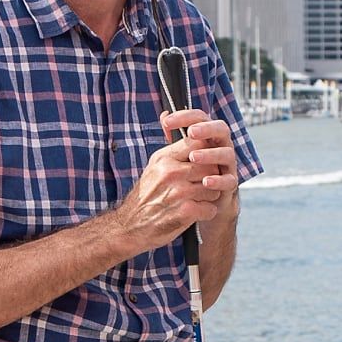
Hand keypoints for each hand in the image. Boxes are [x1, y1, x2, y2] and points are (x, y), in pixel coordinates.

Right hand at [109, 109, 227, 248]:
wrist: (128, 227)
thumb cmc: (146, 197)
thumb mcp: (153, 167)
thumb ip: (169, 147)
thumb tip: (168, 115)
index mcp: (163, 159)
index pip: (197, 143)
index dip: (206, 153)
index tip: (204, 163)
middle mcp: (170, 172)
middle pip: (210, 166)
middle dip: (211, 177)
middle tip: (203, 185)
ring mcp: (178, 192)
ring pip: (213, 188)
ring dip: (210, 197)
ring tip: (198, 200)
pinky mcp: (185, 212)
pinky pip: (211, 208)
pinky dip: (207, 212)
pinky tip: (196, 213)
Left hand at [174, 110, 240, 199]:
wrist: (204, 198)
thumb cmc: (193, 168)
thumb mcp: (181, 150)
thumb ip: (174, 134)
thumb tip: (164, 114)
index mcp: (209, 134)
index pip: (200, 118)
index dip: (184, 117)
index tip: (166, 122)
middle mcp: (221, 145)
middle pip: (221, 129)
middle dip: (206, 129)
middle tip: (191, 132)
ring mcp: (228, 163)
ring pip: (226, 153)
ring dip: (210, 154)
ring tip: (193, 157)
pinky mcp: (231, 182)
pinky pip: (229, 180)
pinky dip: (218, 180)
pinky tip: (205, 182)